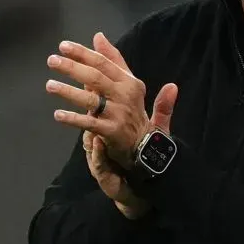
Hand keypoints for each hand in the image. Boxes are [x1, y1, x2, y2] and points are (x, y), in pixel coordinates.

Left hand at [47, 31, 177, 167]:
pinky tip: (58, 114)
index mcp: (129, 81)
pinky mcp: (111, 131)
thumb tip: (98, 36)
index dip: (83, 53)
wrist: (145, 144)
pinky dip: (73, 119)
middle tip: (52, 61)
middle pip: (95, 78)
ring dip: (68, 92)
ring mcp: (118, 113)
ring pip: (90, 99)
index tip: (64, 46)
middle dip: (72, 68)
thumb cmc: (133, 111)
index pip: (103, 63)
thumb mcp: (130, 82)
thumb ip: (115, 59)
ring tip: (50, 85)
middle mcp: (125, 95)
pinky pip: (89, 123)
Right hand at [80, 77, 177, 219]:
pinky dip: (98, 154)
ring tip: (71, 112)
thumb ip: (162, 109)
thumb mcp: (155, 131)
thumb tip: (173, 85)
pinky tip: (98, 144)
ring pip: (89, 134)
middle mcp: (104, 132)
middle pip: (91, 108)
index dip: (100, 75)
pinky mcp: (105, 172)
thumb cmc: (142, 156)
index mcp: (114, 119)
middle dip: (79, 92)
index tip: (93, 53)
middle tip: (73, 76)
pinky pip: (99, 162)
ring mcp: (102, 152)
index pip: (105, 95)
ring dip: (80, 123)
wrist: (140, 189)